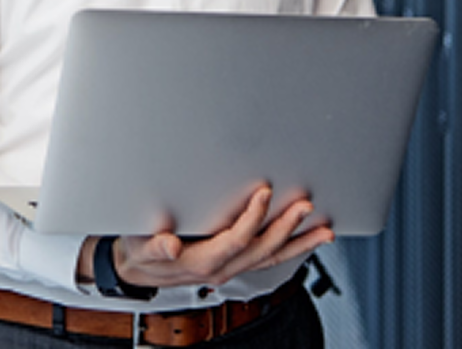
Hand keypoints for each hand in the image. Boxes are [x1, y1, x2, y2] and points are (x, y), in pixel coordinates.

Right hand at [79, 186, 333, 289]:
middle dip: (286, 227)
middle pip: (262, 249)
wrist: (137, 269)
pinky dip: (292, 248)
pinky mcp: (235, 261)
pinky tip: (307, 236)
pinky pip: (268, 257)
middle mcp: (222, 267)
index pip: (235, 239)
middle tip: (305, 205)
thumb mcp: (139, 246)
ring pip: (271, 256)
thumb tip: (168, 243)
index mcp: (202, 261)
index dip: (252, 217)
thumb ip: (154, 246)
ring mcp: (231, 266)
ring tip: (324, 230)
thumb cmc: (140, 251)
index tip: (264, 192)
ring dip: (299, 243)